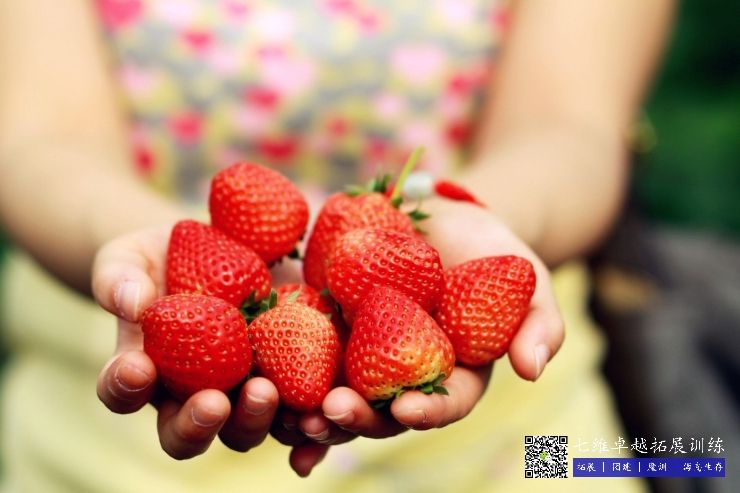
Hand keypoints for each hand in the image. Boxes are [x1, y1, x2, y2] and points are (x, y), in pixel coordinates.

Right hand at [92, 225, 300, 459]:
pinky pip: (299, 404)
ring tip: (267, 392)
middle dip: (199, 423)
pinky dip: (308, 413)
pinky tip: (320, 402)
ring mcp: (241, 389)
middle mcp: (192, 393)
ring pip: (246, 427)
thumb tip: (131, 302)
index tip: (137, 367)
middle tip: (214, 401)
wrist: (220, 246)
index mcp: (145, 370)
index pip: (123, 391)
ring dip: (256, 419)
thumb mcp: (131, 256)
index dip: (125, 387)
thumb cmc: (163, 256)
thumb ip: (119, 278)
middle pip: (188, 432)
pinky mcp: (288, 375)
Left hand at [285, 199, 564, 473]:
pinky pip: (302, 358)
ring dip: (314, 412)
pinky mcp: (330, 330)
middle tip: (333, 413)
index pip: (445, 403)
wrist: (439, 216)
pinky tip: (260, 386)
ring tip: (293, 413)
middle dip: (358, 419)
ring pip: (339, 395)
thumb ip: (539, 321)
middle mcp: (405, 376)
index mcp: (454, 375)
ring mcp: (364, 356)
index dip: (428, 411)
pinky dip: (283, 376)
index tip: (409, 410)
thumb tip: (534, 370)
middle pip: (382, 411)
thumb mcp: (524, 279)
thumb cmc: (489, 249)